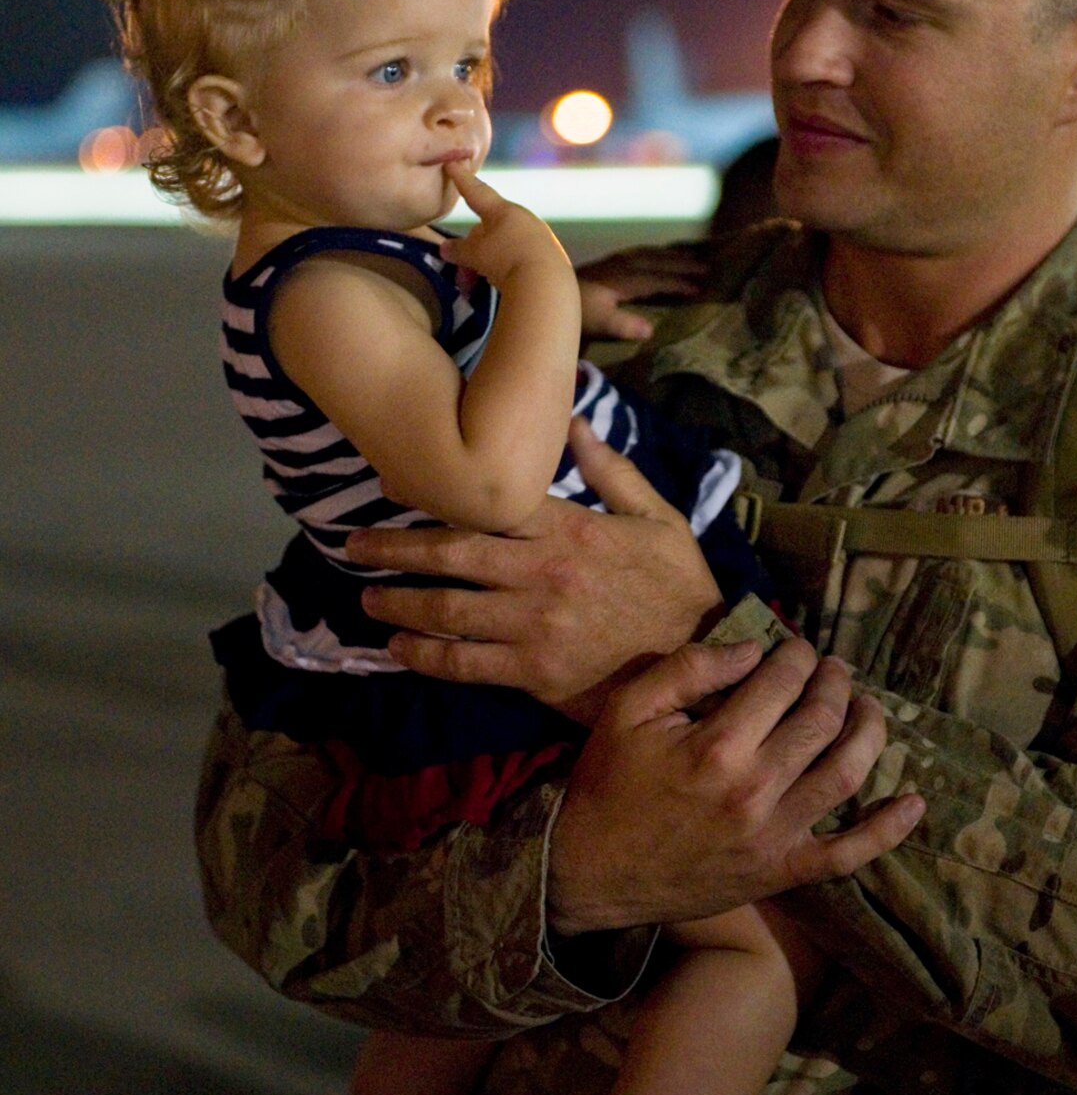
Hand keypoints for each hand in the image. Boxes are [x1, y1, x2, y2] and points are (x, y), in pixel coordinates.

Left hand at [348, 417, 723, 716]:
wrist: (706, 660)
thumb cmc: (680, 585)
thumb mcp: (659, 517)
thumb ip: (611, 470)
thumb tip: (573, 418)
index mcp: (570, 529)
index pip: (489, 505)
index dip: (434, 495)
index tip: (392, 489)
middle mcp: (543, 574)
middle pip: (452, 555)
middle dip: (394, 549)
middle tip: (352, 545)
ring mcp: (535, 628)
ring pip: (448, 610)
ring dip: (399, 602)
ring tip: (367, 596)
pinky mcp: (535, 676)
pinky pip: (465, 665)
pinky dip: (424, 655)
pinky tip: (398, 647)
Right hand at [442, 166, 572, 290]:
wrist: (547, 284)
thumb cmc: (506, 260)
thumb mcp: (476, 255)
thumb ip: (459, 250)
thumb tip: (446, 248)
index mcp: (503, 211)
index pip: (477, 191)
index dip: (462, 179)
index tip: (453, 163)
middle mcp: (523, 219)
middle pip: (489, 228)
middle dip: (473, 249)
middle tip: (462, 275)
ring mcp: (539, 237)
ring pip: (503, 246)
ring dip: (487, 264)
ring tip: (478, 285)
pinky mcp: (549, 257)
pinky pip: (520, 259)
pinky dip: (506, 270)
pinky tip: (503, 285)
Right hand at [547, 636, 926, 933]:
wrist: (589, 873)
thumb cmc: (608, 784)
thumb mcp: (630, 710)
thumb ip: (691, 669)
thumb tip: (753, 649)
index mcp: (718, 745)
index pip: (782, 681)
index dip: (796, 654)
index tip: (795, 647)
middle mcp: (756, 789)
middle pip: (822, 720)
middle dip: (835, 682)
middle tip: (833, 669)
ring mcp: (774, 836)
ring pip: (847, 774)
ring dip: (869, 731)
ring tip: (868, 708)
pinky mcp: (782, 873)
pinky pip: (848, 854)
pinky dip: (887, 830)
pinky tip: (914, 802)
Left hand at [576, 241, 709, 342]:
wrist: (546, 291)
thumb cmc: (574, 311)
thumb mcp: (598, 323)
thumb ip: (623, 326)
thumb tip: (651, 330)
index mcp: (622, 280)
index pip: (656, 280)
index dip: (678, 284)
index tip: (699, 289)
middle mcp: (621, 266)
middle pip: (657, 261)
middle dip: (682, 264)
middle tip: (706, 267)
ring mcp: (613, 261)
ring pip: (649, 253)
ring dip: (670, 254)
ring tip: (690, 255)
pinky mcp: (606, 261)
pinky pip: (638, 251)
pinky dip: (654, 251)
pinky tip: (657, 254)